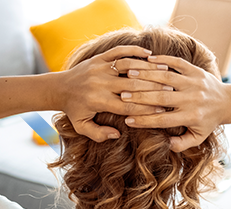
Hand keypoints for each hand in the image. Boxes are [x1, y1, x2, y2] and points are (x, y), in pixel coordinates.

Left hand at [55, 45, 178, 141]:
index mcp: (98, 102)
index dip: (146, 110)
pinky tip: (149, 54)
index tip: (163, 111)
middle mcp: (100, 84)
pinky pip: (119, 51)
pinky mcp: (99, 57)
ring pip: (129, 66)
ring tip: (165, 71)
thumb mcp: (82, 126)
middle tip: (171, 91)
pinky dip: (135, 51)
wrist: (59, 88)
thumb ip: (98, 134)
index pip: (128, 107)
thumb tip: (116, 135)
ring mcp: (100, 68)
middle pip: (133, 86)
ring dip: (148, 68)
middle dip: (153, 89)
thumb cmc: (74, 110)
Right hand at [118, 54, 230, 150]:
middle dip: (140, 96)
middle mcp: (192, 99)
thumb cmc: (207, 121)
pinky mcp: (196, 70)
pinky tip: (148, 59)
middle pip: (161, 97)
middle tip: (122, 95)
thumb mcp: (197, 137)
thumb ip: (181, 144)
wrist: (227, 102)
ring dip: (146, 75)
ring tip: (129, 74)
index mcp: (191, 116)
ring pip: (166, 78)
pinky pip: (177, 63)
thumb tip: (165, 145)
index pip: (162, 120)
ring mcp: (194, 82)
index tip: (127, 120)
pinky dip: (163, 60)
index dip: (144, 120)